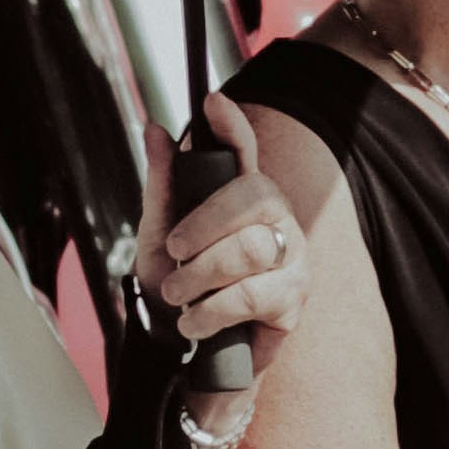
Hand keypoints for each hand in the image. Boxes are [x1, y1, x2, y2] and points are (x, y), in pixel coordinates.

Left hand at [144, 93, 308, 380]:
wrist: (188, 347)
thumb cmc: (177, 284)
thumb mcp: (157, 235)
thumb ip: (163, 184)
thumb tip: (154, 128)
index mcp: (241, 193)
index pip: (243, 150)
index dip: (232, 125)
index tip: (212, 102)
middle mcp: (274, 216)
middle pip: (251, 196)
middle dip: (201, 227)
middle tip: (174, 253)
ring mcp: (291, 255)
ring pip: (251, 249)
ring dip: (201, 276)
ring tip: (179, 297)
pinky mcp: (295, 298)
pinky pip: (252, 295)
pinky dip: (212, 311)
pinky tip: (196, 322)